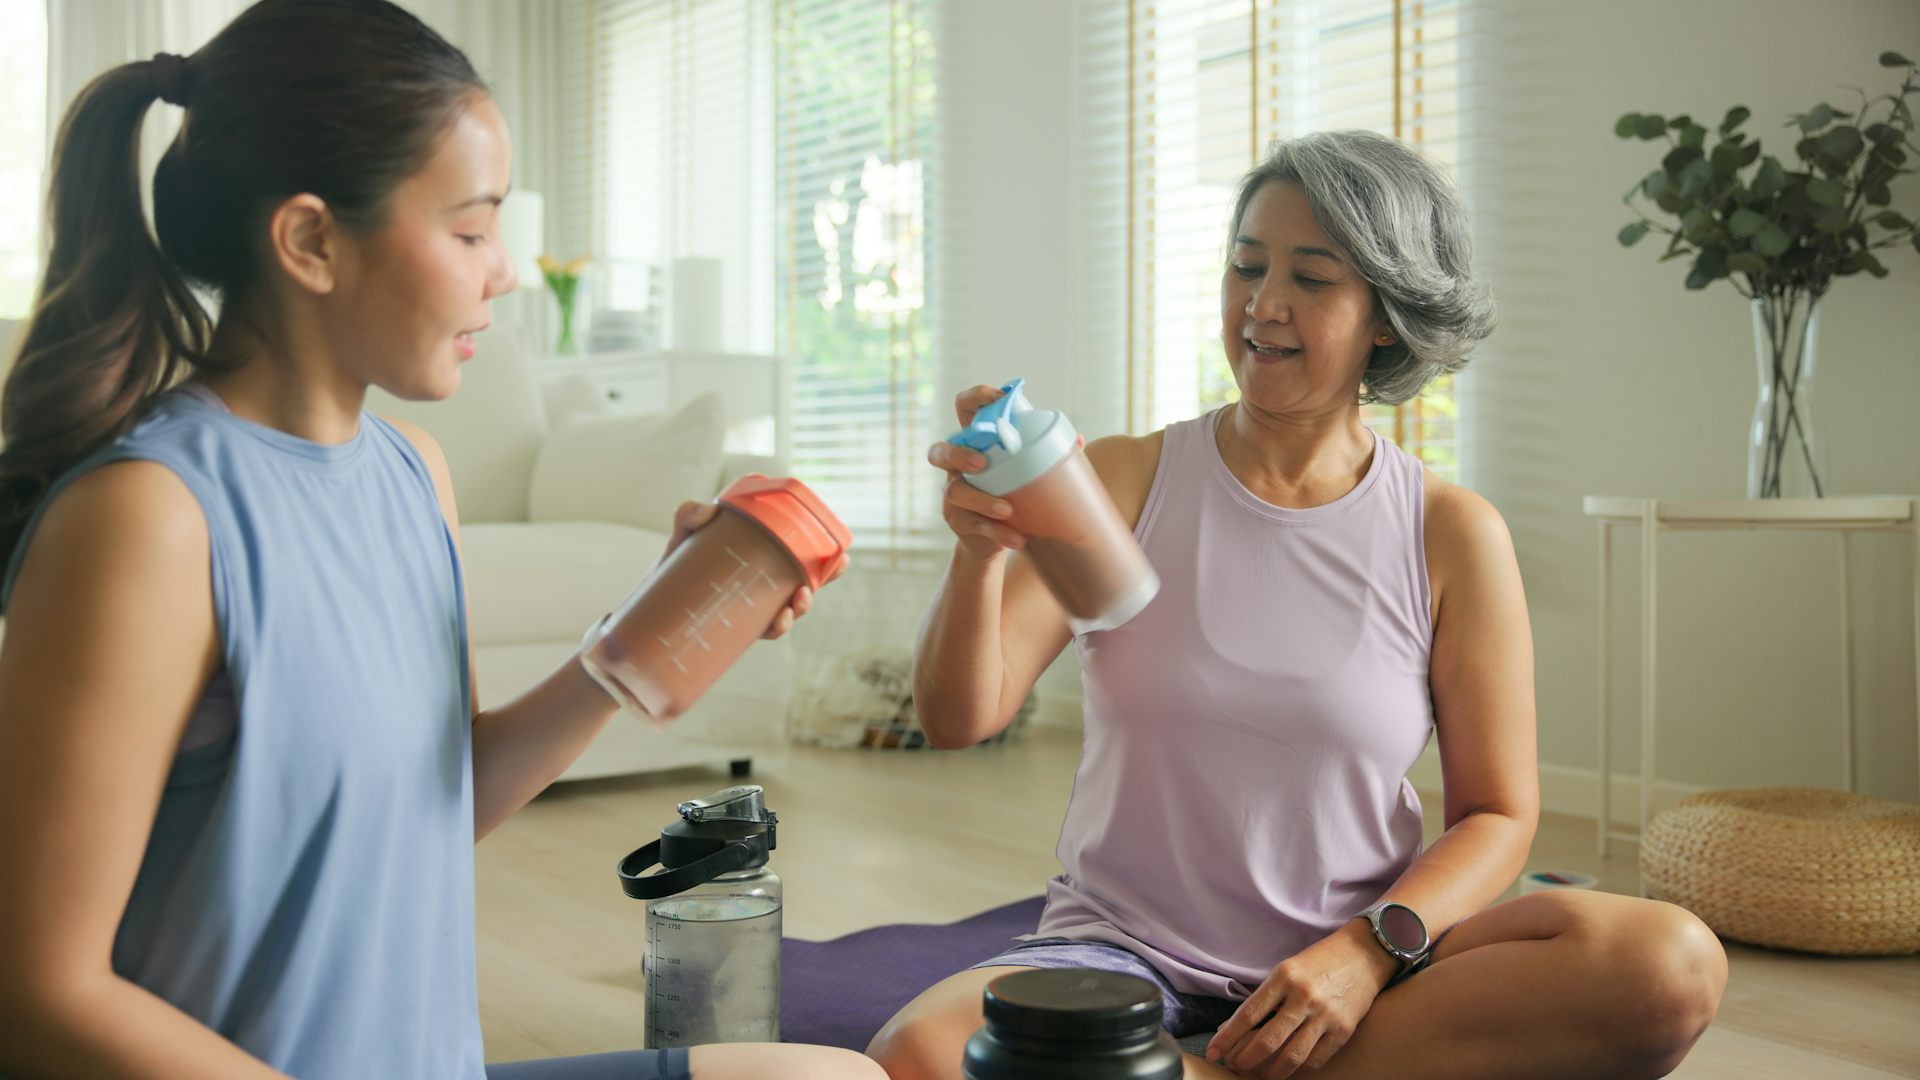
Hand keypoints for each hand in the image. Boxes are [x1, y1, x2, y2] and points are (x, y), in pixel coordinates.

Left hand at [661, 500, 847, 640]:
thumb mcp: (681, 538)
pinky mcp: (737, 630)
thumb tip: (706, 511)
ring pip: (790, 609)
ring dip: (802, 606)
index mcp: (758, 561)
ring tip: (799, 599)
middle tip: (837, 569)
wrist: (646, 611)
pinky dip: (777, 627)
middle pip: (804, 582)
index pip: (798, 558)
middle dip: (826, 579)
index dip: (825, 561)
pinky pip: (766, 631)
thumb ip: (688, 516)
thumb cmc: (670, 570)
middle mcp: (760, 586)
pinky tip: (779, 620)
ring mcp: (750, 608)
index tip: (842, 556)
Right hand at [927, 384, 1083, 557]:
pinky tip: (1015, 539)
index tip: (1000, 397)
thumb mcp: (1027, 469)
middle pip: (940, 451)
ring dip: (982, 501)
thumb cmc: (1014, 490)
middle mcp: (956, 465)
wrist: (997, 537)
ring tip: (1008, 511)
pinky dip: (996, 532)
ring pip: (956, 492)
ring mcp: (952, 493)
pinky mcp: (957, 520)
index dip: (976, 397)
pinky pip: (972, 524)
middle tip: (982, 463)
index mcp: (975, 442)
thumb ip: (1049, 454)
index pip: (964, 409)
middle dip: (959, 455)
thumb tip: (1079, 441)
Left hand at [1204, 922, 1397, 1077]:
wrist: (1364, 954)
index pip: (1248, 1014)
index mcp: (1284, 977)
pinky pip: (1316, 1059)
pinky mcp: (1343, 1030)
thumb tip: (1234, 1027)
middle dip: (1246, 1060)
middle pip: (1268, 1040)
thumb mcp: (1286, 969)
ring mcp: (1325, 1015)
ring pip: (1291, 1056)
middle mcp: (1303, 996)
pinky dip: (1298, 1071)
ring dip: (1271, 1072)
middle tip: (1235, 1067)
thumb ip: (1265, 997)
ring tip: (1261, 1075)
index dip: (1228, 1038)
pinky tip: (1288, 1071)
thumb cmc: (1319, 962)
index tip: (1214, 1052)